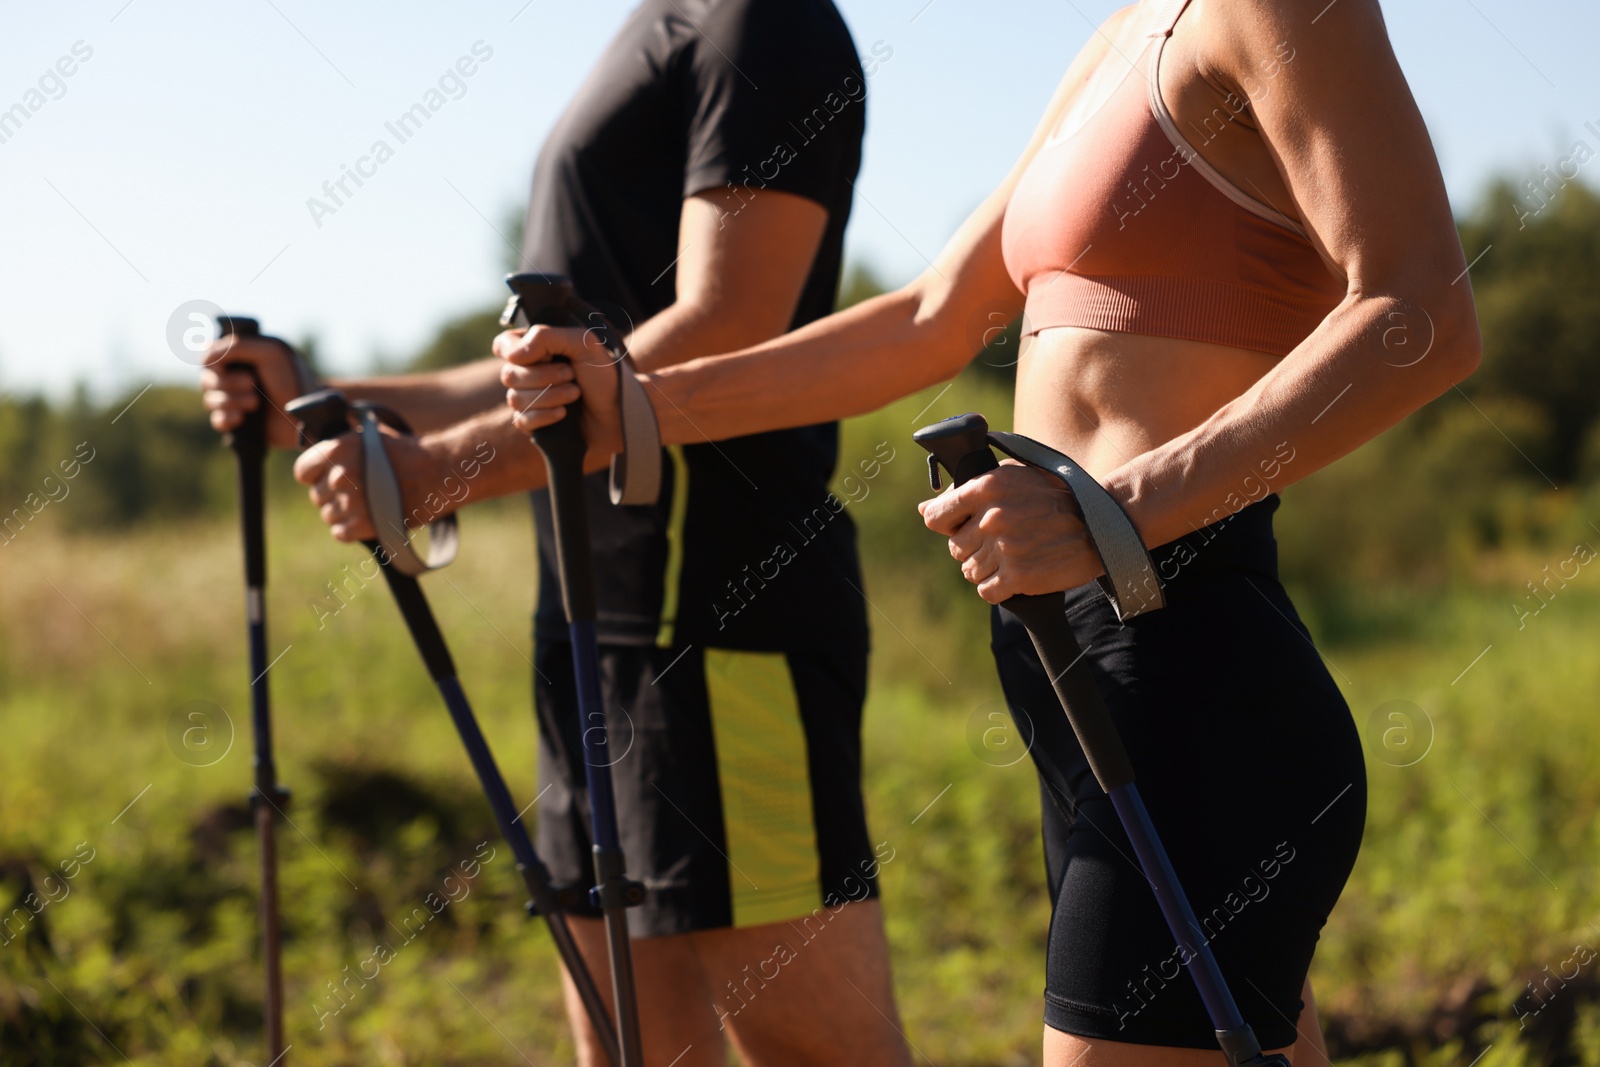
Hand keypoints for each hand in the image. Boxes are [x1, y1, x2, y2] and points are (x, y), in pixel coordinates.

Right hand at [199, 335, 305, 448]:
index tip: (221, 365)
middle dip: (225, 382)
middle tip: (252, 384)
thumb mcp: (270, 352)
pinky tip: (242, 419)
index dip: (210, 361)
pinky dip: (227, 419)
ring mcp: (237, 401)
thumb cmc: (294, 379)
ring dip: (230, 401)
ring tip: (255, 403)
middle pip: (206, 379)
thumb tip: (204, 359)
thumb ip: (235, 346)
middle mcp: (236, 377)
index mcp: (242, 357)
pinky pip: (217, 421)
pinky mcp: (240, 424)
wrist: (308, 415)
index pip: (208, 355)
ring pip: (210, 401)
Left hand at [292, 427, 450, 542]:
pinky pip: (340, 533)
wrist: (440, 473)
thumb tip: (316, 461)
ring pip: (328, 516)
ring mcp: (351, 502)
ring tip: (369, 503)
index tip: (328, 477)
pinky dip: (352, 529)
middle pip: (317, 496)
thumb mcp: (368, 438)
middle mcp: (341, 475)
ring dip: (344, 513)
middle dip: (333, 495)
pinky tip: (369, 518)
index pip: (302, 472)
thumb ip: (338, 449)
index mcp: (338, 449)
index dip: (314, 475)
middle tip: (360, 490)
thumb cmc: (406, 454)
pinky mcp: (363, 525)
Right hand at [495, 324, 623, 455]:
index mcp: (536, 350)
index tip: (542, 355)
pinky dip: (544, 416)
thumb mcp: (583, 343)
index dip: (514, 351)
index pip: (503, 346)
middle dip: (543, 376)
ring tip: (575, 394)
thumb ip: (546, 336)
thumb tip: (514, 355)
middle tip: (572, 375)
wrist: (621, 412)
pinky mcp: (534, 424)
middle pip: (508, 374)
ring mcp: (530, 400)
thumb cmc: (605, 375)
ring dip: (549, 396)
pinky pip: (521, 421)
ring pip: (515, 399)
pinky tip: (564, 415)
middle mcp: (528, 373)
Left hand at [917, 461, 1103, 602]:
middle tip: (1003, 542)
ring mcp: (1004, 548)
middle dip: (975, 548)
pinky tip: (1016, 575)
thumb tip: (925, 508)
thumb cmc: (1055, 497)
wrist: (1099, 525)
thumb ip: (968, 489)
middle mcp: (992, 517)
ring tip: (1014, 557)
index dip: (947, 525)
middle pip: (956, 548)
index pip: (937, 517)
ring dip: (988, 570)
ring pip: (969, 571)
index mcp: (987, 487)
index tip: (962, 527)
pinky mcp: (1018, 577)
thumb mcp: (1014, 477)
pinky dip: (998, 588)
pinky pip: (986, 591)